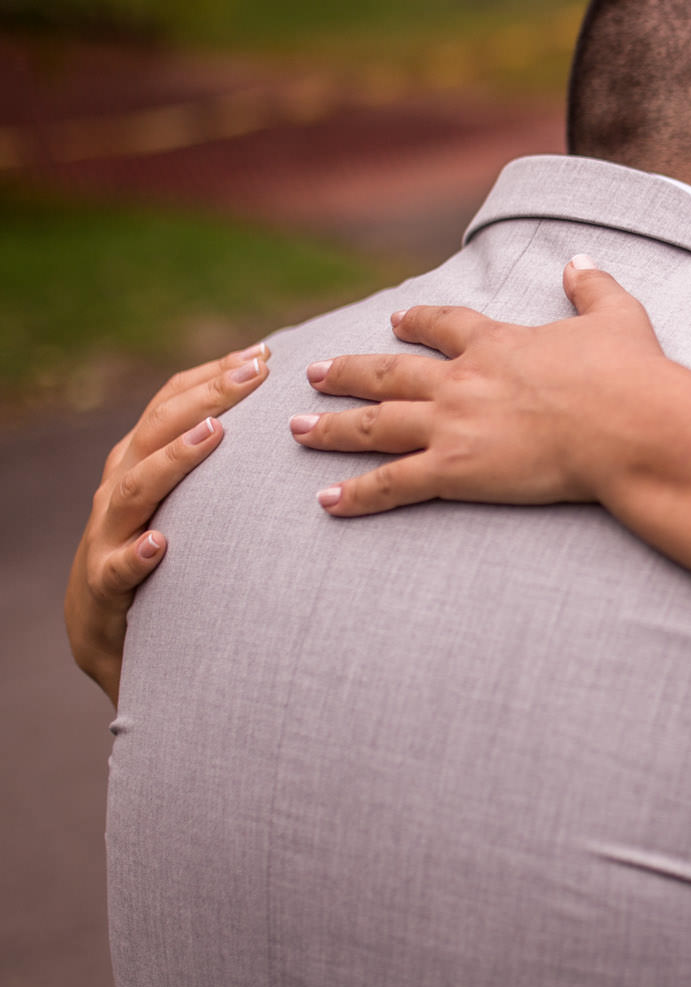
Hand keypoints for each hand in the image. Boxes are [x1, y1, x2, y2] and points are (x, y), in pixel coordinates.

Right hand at [65, 343, 271, 704]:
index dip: (213, 375)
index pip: (171, 402)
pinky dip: (137, 553)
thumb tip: (290, 418)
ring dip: (174, 458)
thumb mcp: (189, 501)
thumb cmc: (163, 554)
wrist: (108, 632)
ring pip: (135, 486)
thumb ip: (223, 464)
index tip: (266, 355)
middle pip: (157, 428)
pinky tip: (159, 544)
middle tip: (255, 374)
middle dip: (206, 396)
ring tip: (213, 434)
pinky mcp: (104, 584)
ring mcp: (108, 533)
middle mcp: (121, 486)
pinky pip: (117, 568)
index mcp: (141, 460)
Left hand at [295, 256, 667, 515]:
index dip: (417, 322)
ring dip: (332, 427)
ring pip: (374, 424)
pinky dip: (358, 494)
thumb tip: (577, 260)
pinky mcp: (456, 469)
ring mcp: (452, 425)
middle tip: (316, 372)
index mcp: (497, 343)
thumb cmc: (629, 376)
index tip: (397, 322)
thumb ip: (592, 288)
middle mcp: (462, 380)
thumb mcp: (617, 318)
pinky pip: (394, 483)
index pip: (443, 325)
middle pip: (389, 373)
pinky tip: (327, 502)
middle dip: (349, 372)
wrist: (628, 426)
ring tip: (298, 428)